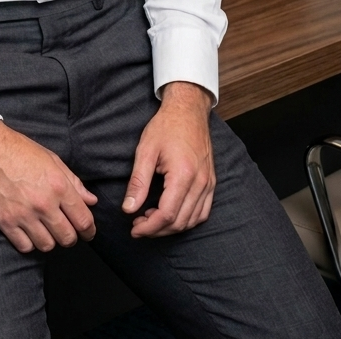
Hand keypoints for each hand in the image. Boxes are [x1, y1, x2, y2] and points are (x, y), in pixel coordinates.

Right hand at [0, 120, 97, 253]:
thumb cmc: (19, 150)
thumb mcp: (51, 159)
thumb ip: (73, 182)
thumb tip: (91, 201)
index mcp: (58, 185)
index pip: (83, 220)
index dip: (89, 230)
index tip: (88, 232)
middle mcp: (43, 203)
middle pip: (67, 238)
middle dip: (71, 237)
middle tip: (66, 231)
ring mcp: (23, 214)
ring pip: (47, 245)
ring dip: (50, 240)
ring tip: (46, 230)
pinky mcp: (5, 221)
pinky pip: (25, 246)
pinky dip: (29, 242)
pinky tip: (28, 231)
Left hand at [122, 81, 214, 238]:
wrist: (188, 110)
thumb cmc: (166, 126)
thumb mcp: (145, 150)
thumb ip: (137, 182)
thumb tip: (128, 208)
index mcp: (183, 175)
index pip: (167, 214)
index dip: (149, 227)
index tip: (134, 229)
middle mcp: (200, 182)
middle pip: (180, 222)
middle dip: (157, 229)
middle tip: (138, 224)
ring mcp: (209, 183)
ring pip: (192, 220)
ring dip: (171, 227)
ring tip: (151, 219)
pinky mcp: (211, 182)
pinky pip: (202, 212)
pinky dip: (187, 219)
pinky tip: (171, 214)